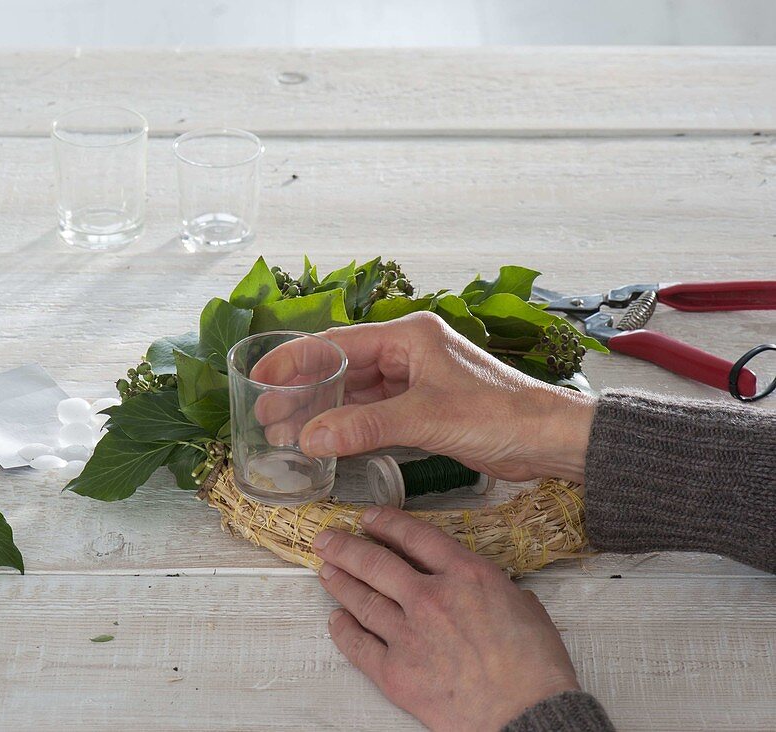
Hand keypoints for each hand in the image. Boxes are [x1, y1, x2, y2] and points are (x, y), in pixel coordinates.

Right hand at [253, 312, 595, 481]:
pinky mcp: (424, 408)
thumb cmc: (503, 414)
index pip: (338, 344)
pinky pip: (374, 414)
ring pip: (356, 394)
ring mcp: (416, 381)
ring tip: (285, 433)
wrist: (550, 440)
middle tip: (266, 415)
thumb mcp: (426, 418)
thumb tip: (311, 436)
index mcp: (409, 337)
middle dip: (303, 392)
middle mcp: (409, 353)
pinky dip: (348, 427)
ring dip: (322, 413)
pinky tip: (324, 441)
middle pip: (342, 368)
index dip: (295, 360)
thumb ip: (365, 426)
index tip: (261, 377)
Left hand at [315, 507, 578, 730]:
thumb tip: (492, 590)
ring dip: (340, 581)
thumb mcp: (527, 608)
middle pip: (375, 562)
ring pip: (361, 599)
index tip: (369, 518)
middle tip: (327, 539)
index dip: (386, 522)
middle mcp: (430, 598)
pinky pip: (358, 645)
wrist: (528, 718)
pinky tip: (336, 620)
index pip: (414, 536)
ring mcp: (409, 635)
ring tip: (327, 571)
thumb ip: (499, 590)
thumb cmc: (536, 670)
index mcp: (466, 576)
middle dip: (346, 547)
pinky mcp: (396, 672)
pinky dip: (343, 630)